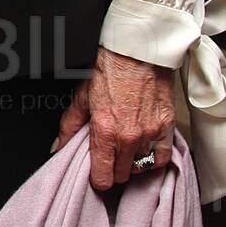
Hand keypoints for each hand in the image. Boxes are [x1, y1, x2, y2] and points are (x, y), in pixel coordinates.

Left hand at [55, 48, 175, 191]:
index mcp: (105, 131)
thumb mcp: (81, 96)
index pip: (103, 178)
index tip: (97, 172)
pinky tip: (145, 148)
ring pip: (141, 167)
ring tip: (126, 148)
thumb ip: (69, 127)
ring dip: (132, 162)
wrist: (137, 48)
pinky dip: (154, 157)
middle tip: (110, 155)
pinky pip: (162, 157)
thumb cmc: (110, 66)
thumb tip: (58, 148)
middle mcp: (129, 136)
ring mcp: (151, 133)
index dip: (98, 178)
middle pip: (122, 175)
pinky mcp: (167, 125)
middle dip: (114, 168)